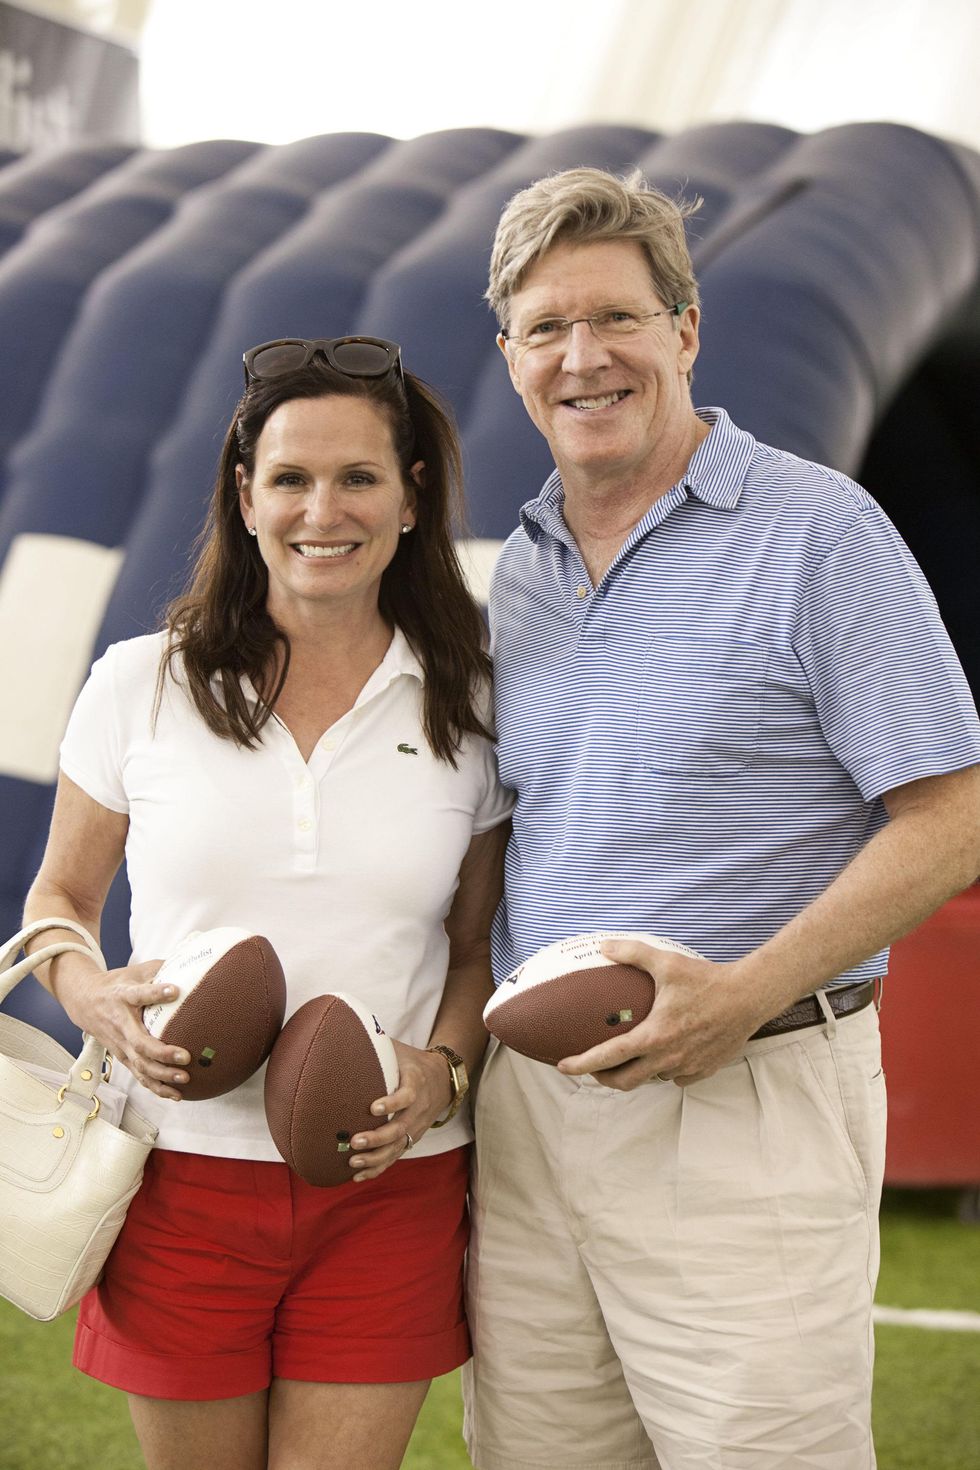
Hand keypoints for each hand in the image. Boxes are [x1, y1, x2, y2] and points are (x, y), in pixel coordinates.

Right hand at [56, 957, 192, 1100]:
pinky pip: (139, 1074)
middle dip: (162, 1053)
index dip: (155, 992)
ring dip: (161, 1076)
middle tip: (185, 1057)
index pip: (139, 994)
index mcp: (123, 997)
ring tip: (185, 1079)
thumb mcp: (135, 971)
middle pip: (139, 1043)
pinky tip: (176, 1095)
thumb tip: (196, 959)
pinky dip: (156, 1087)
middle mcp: (120, 1024)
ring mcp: (119, 1044)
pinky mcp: (122, 1056)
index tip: (174, 989)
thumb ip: (162, 968)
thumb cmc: (117, 983)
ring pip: (139, 1065)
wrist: (83, 1001)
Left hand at [346, 1039, 453, 1181]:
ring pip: (398, 1147)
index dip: (392, 1103)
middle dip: (377, 1137)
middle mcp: (418, 1108)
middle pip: (401, 1127)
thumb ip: (377, 1045)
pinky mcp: (411, 1138)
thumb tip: (343, 1032)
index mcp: (416, 1082)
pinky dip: (377, 1167)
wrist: (443, 1079)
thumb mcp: (399, 1049)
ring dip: (376, 1157)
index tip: (373, 1107)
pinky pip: (395, 1156)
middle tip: (354, 1141)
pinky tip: (357, 1175)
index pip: (407, 1095)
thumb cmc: (412, 1061)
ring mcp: (416, 1126)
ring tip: (352, 1161)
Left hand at [556, 938, 770, 1089]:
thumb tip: (604, 946)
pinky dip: (664, 1070)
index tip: (563, 1067)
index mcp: (654, 1036)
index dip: (582, 1064)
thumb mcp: (667, 962)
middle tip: (594, 1067)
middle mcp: (667, 1058)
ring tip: (630, 1057)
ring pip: (652, 1080)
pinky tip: (664, 1055)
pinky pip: (676, 1078)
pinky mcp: (703, 1071)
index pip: (609, 1057)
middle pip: (625, 1081)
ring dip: (637, 1072)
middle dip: (603, 1078)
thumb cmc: (707, 980)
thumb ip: (632, 953)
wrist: (748, 997)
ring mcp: (686, 1067)